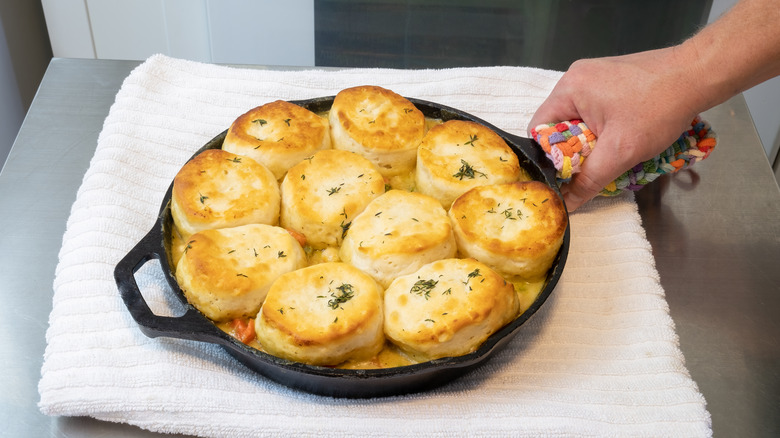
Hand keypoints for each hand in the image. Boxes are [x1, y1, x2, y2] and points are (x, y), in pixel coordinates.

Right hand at [528, 48, 701, 210]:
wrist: (699, 75)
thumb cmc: (660, 107)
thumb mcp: (621, 151)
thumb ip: (589, 179)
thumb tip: (567, 202)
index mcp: (569, 88)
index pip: (539, 129)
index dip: (548, 156)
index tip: (565, 173)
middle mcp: (576, 77)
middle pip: (558, 125)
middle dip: (573, 149)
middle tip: (592, 165)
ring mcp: (594, 75)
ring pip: (578, 118)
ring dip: (590, 139)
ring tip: (610, 151)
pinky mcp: (611, 78)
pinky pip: (594, 109)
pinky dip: (603, 127)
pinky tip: (622, 135)